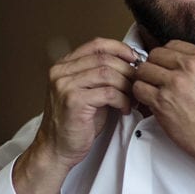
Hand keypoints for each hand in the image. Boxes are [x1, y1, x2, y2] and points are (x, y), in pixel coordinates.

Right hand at [32, 37, 140, 171]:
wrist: (56, 148)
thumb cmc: (74, 123)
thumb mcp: (88, 93)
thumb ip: (102, 76)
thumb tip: (131, 66)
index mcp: (64, 66)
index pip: (96, 45)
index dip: (120, 48)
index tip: (135, 58)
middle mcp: (61, 72)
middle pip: (105, 59)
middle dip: (128, 71)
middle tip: (138, 84)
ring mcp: (65, 85)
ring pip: (108, 74)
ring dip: (127, 86)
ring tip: (132, 98)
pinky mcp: (74, 101)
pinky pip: (109, 93)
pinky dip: (123, 100)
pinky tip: (125, 108)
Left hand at [132, 40, 194, 166]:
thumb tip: (180, 62)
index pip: (172, 45)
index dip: (166, 57)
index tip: (166, 66)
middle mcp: (188, 67)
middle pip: (155, 55)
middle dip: (154, 67)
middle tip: (158, 80)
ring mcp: (174, 83)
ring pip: (143, 70)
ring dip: (145, 81)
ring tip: (153, 91)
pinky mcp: (162, 101)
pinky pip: (139, 88)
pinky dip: (141, 95)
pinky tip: (150, 101)